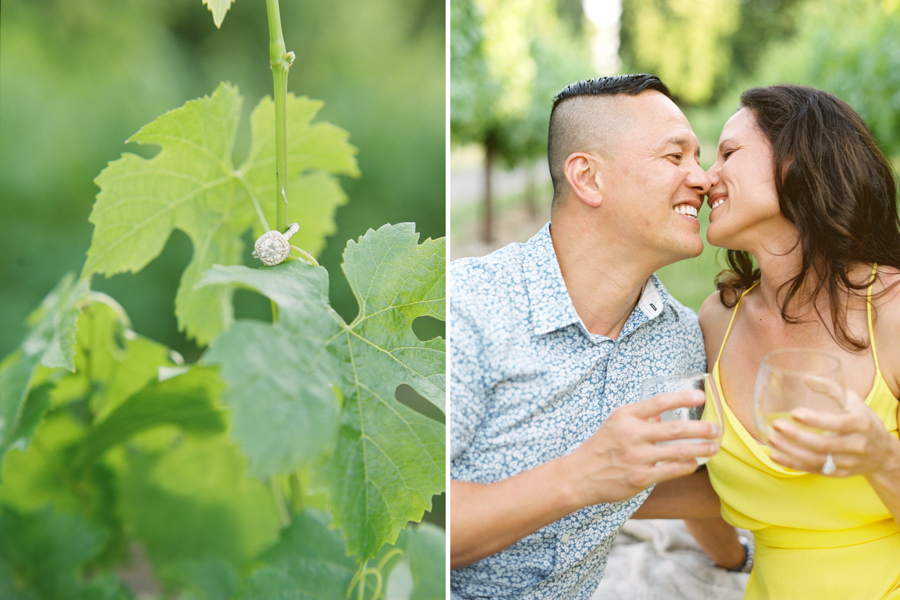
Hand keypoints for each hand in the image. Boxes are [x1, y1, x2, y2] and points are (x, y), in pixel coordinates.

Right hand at [563, 389, 720, 507]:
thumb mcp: (614, 424)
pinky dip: (686, 466)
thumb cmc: (601, 447)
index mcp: (625, 416)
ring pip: (678, 451)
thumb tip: (662, 415)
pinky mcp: (640, 478)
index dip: (682, 398)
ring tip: (714, 447)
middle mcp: (632, 434)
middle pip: (675, 429)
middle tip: (717, 428)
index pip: (659, 402)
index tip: (701, 396)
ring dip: (700, 449)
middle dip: (701, 429)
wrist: (580, 475)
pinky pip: (671, 471)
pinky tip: (695, 464)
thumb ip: (639, 418)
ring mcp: (637, 457)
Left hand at [767, 388, 897, 477]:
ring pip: (815, 459)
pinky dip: (792, 463)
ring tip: (771, 439)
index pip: (836, 424)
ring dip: (790, 451)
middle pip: (822, 444)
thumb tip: (806, 378)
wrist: (884, 454)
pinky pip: (812, 469)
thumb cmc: (864, 421)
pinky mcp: (837, 473)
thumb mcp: (854, 402)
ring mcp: (846, 462)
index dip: (815, 420)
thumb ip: (832, 388)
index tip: (794, 413)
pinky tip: (775, 455)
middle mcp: (855, 445)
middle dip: (796, 436)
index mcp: (860, 424)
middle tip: (776, 425)